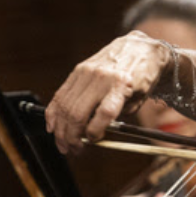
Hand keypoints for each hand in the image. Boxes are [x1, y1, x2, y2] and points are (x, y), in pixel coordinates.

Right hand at [45, 31, 170, 154]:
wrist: (138, 47)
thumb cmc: (142, 75)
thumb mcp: (140, 97)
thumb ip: (120, 115)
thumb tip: (95, 134)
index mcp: (122, 84)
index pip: (104, 113)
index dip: (95, 132)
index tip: (93, 140)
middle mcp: (102, 77)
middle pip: (78, 113)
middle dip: (72, 137)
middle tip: (73, 149)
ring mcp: (87, 72)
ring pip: (65, 107)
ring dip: (61, 130)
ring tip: (63, 144)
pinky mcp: (78, 70)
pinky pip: (60, 95)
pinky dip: (54, 113)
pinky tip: (53, 126)